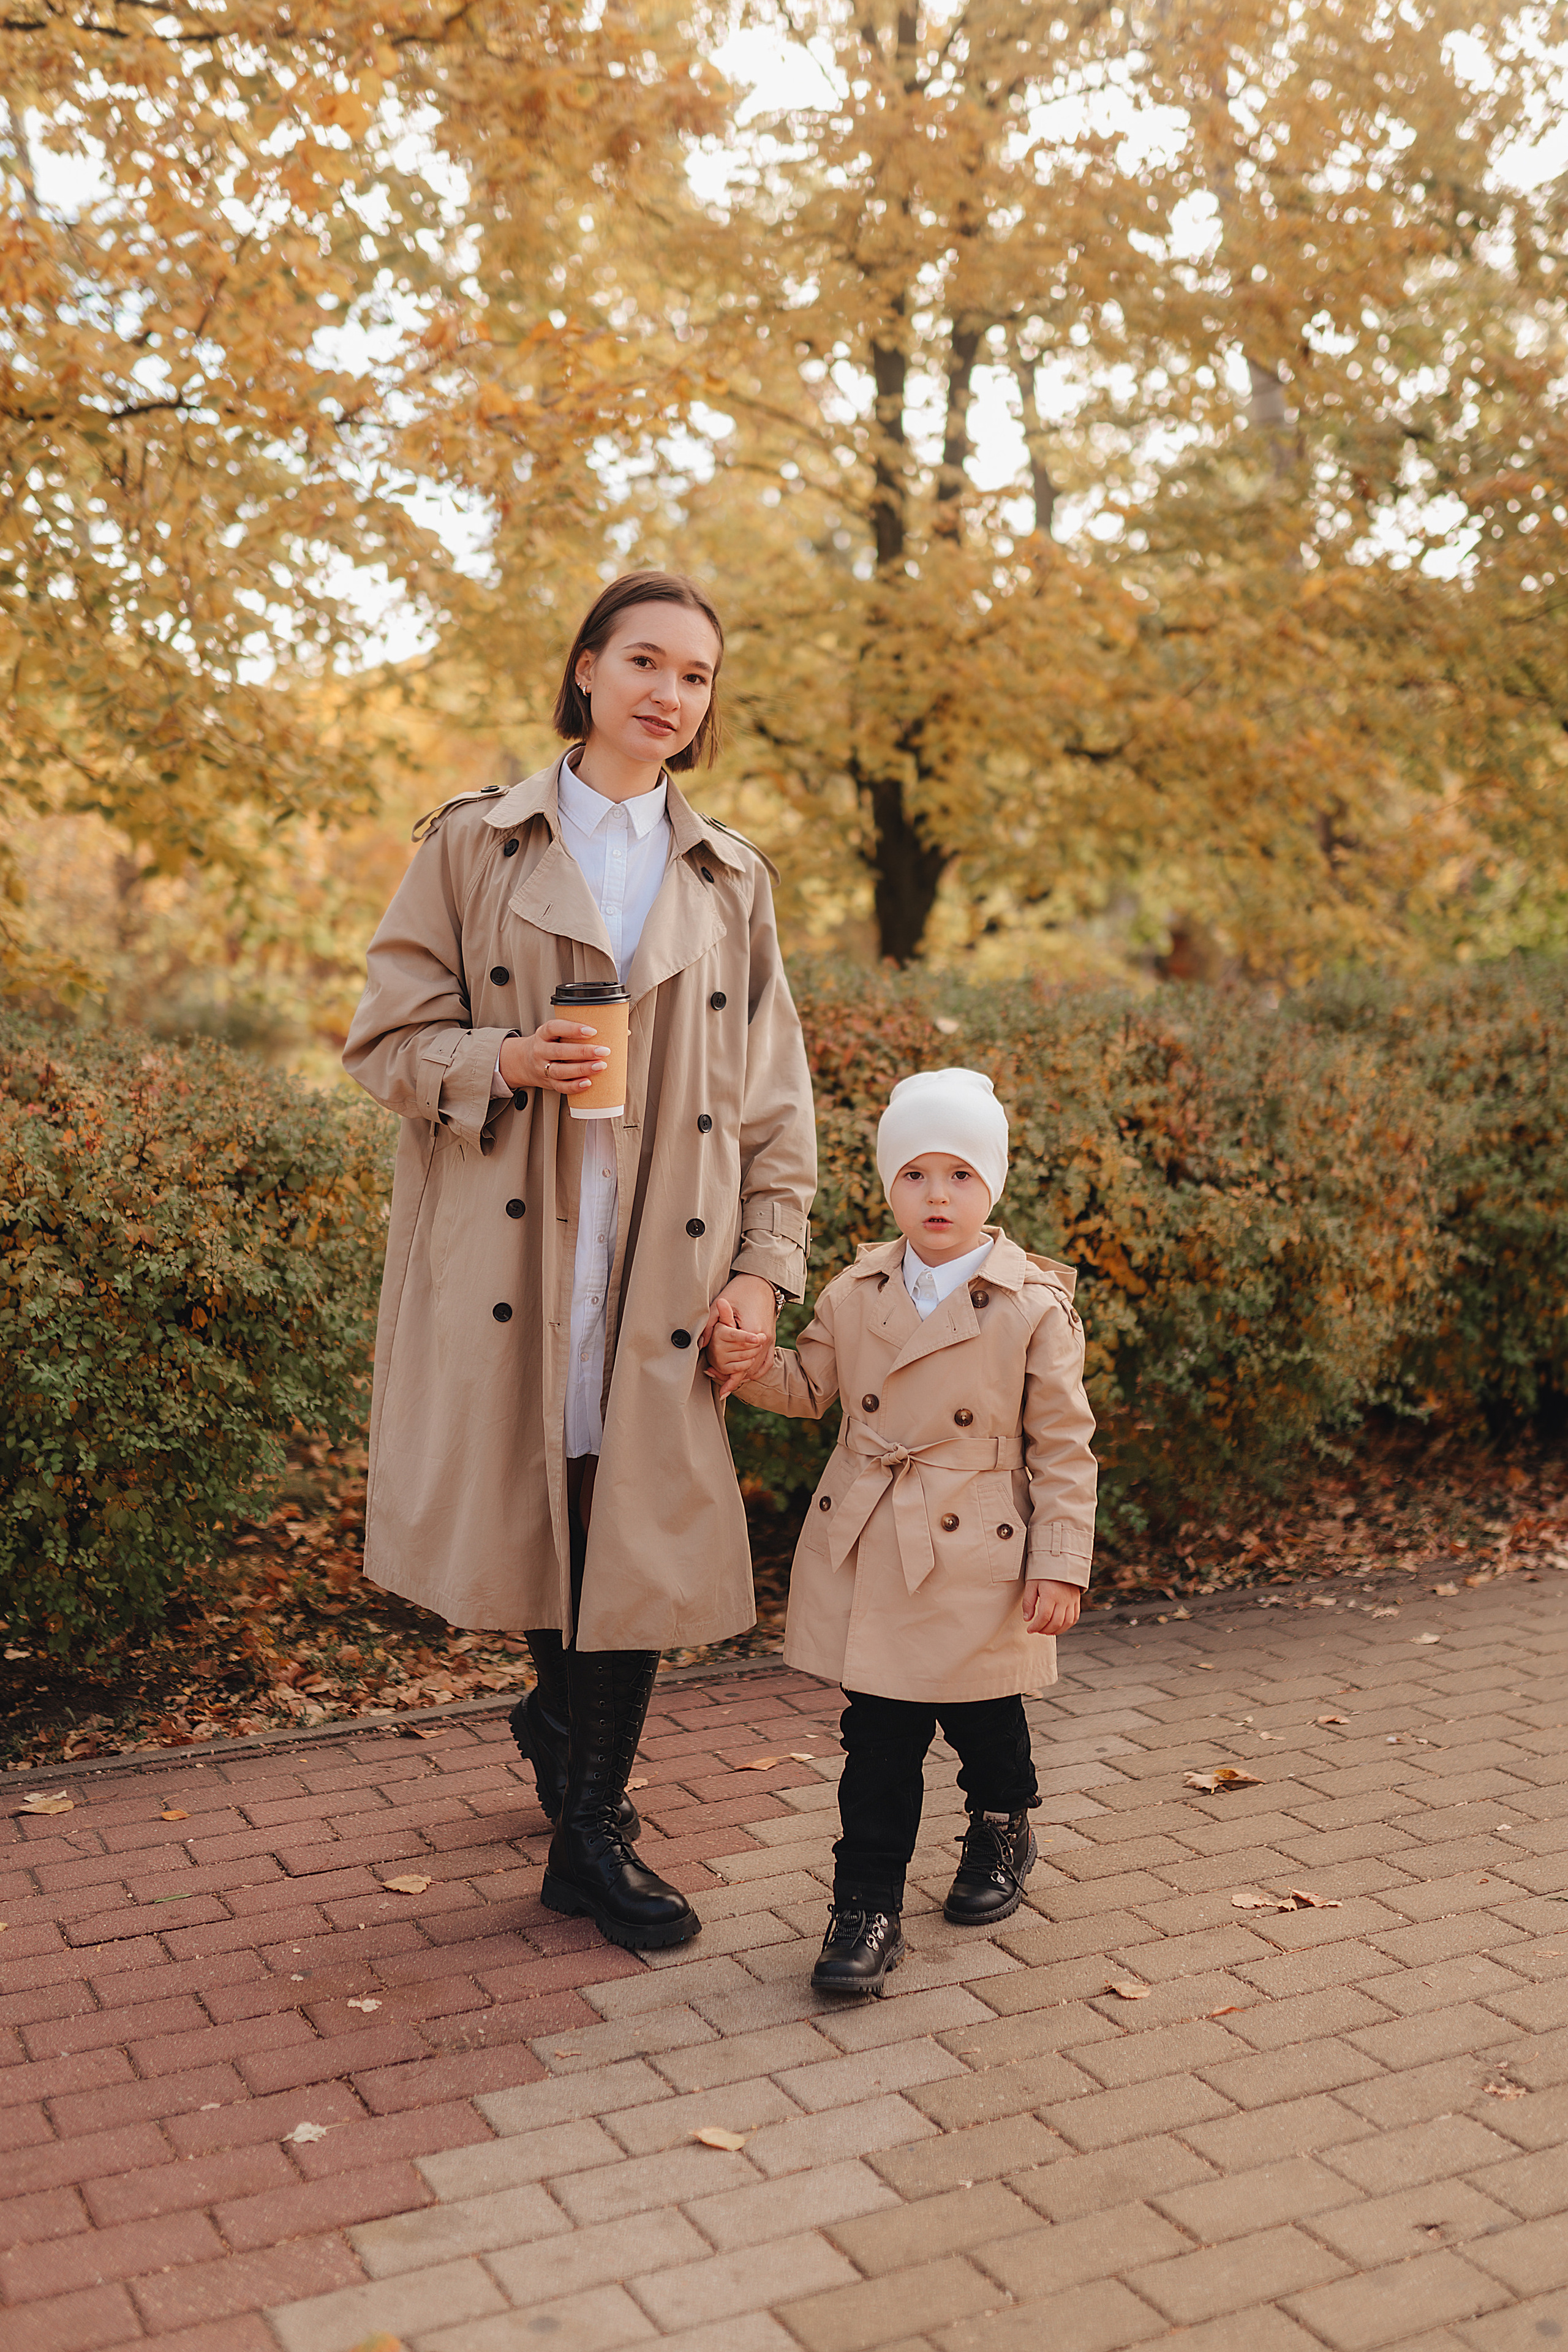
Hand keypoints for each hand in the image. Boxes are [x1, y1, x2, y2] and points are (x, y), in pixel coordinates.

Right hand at [498, 1019, 608, 1097]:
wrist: (524, 1061)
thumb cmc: (551, 1043)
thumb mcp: (558, 1032)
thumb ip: (583, 1030)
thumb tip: (623, 1032)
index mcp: (544, 1034)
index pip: (554, 1028)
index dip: (572, 1029)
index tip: (591, 1031)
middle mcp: (541, 1050)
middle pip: (560, 1051)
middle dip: (583, 1052)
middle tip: (603, 1051)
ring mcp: (542, 1067)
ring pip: (560, 1070)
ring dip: (581, 1069)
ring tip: (600, 1066)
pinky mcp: (547, 1082)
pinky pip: (560, 1087)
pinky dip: (574, 1086)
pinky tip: (588, 1083)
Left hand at [699, 1274, 778, 1400]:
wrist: (761, 1281)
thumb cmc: (739, 1291)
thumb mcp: (720, 1305)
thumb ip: (710, 1326)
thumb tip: (700, 1344)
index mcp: (752, 1332)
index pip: (740, 1363)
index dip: (728, 1377)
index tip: (722, 1390)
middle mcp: (765, 1340)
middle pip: (748, 1368)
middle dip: (734, 1378)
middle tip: (719, 1384)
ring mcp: (771, 1340)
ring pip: (757, 1368)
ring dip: (744, 1376)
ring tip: (728, 1382)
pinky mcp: (772, 1338)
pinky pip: (766, 1362)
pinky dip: (756, 1371)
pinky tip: (746, 1375)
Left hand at [1023, 1578, 1081, 1635]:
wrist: (1060, 1562)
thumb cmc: (1044, 1573)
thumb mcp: (1032, 1584)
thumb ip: (1028, 1602)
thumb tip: (1027, 1619)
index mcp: (1051, 1594)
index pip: (1044, 1617)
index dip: (1036, 1626)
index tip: (1029, 1629)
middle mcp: (1063, 1599)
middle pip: (1056, 1622)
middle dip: (1044, 1630)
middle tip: (1036, 1630)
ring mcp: (1072, 1601)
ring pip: (1066, 1623)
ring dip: (1055, 1631)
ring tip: (1045, 1630)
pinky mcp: (1076, 1601)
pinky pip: (1074, 1618)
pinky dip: (1066, 1626)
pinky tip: (1057, 1626)